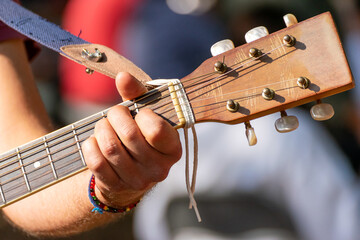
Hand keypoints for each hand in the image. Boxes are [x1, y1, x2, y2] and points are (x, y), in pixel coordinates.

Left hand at [82, 72, 181, 207]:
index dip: (142, 115)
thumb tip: (123, 76)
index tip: (140, 113)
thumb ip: (137, 94)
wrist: (131, 171)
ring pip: (110, 148)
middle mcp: (159, 169)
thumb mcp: (145, 114)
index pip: (156, 130)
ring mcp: (137, 181)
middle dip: (116, 116)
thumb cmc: (142, 136)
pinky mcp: (116, 187)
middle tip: (115, 113)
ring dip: (102, 129)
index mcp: (173, 149)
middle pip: (129, 136)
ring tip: (104, 125)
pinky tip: (95, 141)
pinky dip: (91, 146)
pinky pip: (96, 163)